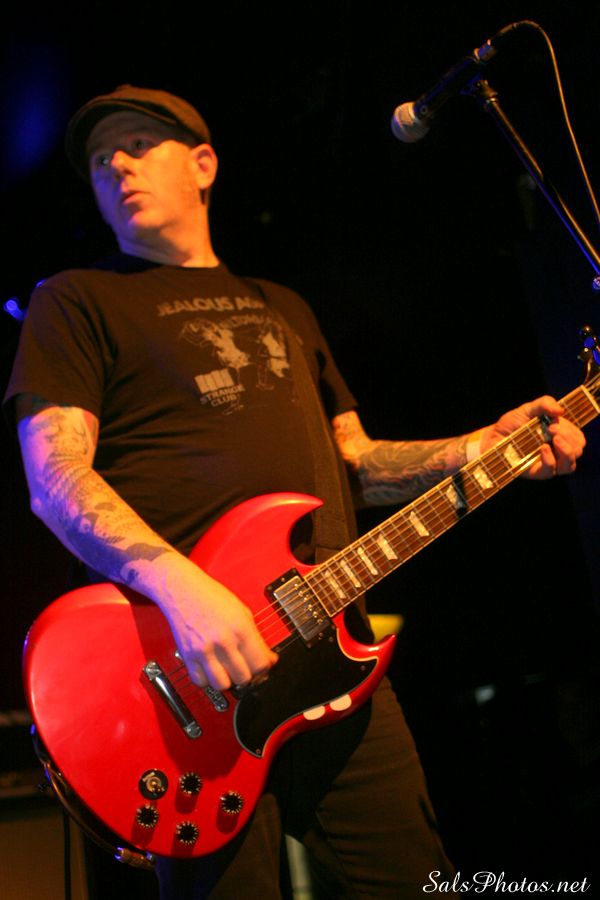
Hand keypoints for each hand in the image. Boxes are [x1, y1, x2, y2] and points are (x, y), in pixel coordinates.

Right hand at [153, 558, 277, 690]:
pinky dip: (207, 680)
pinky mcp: (188, 655)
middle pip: (243, 678)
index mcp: (241, 628)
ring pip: (222, 685)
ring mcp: (204, 650)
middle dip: (247, 675)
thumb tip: (270, 659)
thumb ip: (257, 638)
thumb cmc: (212, 596)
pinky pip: (200, 681)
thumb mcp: (242, 611)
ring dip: (227, 681)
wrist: (183, 589)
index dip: (264, 668)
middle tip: (244, 667)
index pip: (260, 664)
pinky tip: (210, 669)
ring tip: (227, 670)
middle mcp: (223, 641)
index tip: (261, 666)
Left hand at [480, 395, 585, 478]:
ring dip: (567, 451)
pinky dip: (550, 459)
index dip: (572, 431)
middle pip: (578, 450)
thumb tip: (560, 410)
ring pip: (570, 466)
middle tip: (552, 429)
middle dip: (570, 438)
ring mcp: (547, 463)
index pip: (578, 438)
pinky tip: (542, 448)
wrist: (492, 437)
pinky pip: (551, 471)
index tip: (556, 421)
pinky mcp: (535, 472)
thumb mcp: (528, 409)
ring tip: (554, 439)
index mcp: (559, 436)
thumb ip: (544, 404)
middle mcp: (556, 451)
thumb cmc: (511, 424)